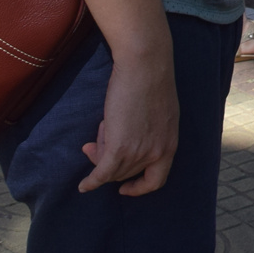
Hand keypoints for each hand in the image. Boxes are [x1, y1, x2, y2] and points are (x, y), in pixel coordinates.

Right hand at [79, 45, 178, 195]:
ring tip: (95, 136)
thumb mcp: (157, 114)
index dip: (140, 187)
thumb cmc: (150, 81)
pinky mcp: (120, 147)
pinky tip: (83, 186)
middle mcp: (157, 152)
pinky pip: (102, 173)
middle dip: (110, 162)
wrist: (145, 65)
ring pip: (113, 170)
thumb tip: (117, 146)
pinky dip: (91, 182)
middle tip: (95, 146)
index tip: (126, 187)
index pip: (157, 180)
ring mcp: (139, 152)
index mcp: (170, 144)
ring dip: (100, 156)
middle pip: (127, 173)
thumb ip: (145, 133)